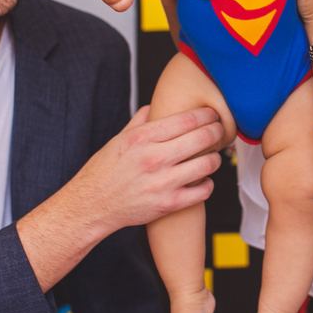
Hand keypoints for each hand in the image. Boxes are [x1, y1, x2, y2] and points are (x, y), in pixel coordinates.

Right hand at [72, 106, 223, 229]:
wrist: (92, 205)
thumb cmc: (105, 170)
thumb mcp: (119, 139)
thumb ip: (140, 121)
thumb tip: (155, 106)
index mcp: (143, 137)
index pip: (187, 119)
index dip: (207, 115)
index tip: (212, 115)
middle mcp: (154, 158)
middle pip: (202, 138)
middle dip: (217, 131)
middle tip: (220, 132)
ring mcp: (162, 182)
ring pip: (208, 164)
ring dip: (215, 158)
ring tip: (212, 156)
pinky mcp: (168, 204)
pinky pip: (203, 191)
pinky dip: (208, 184)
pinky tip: (202, 180)